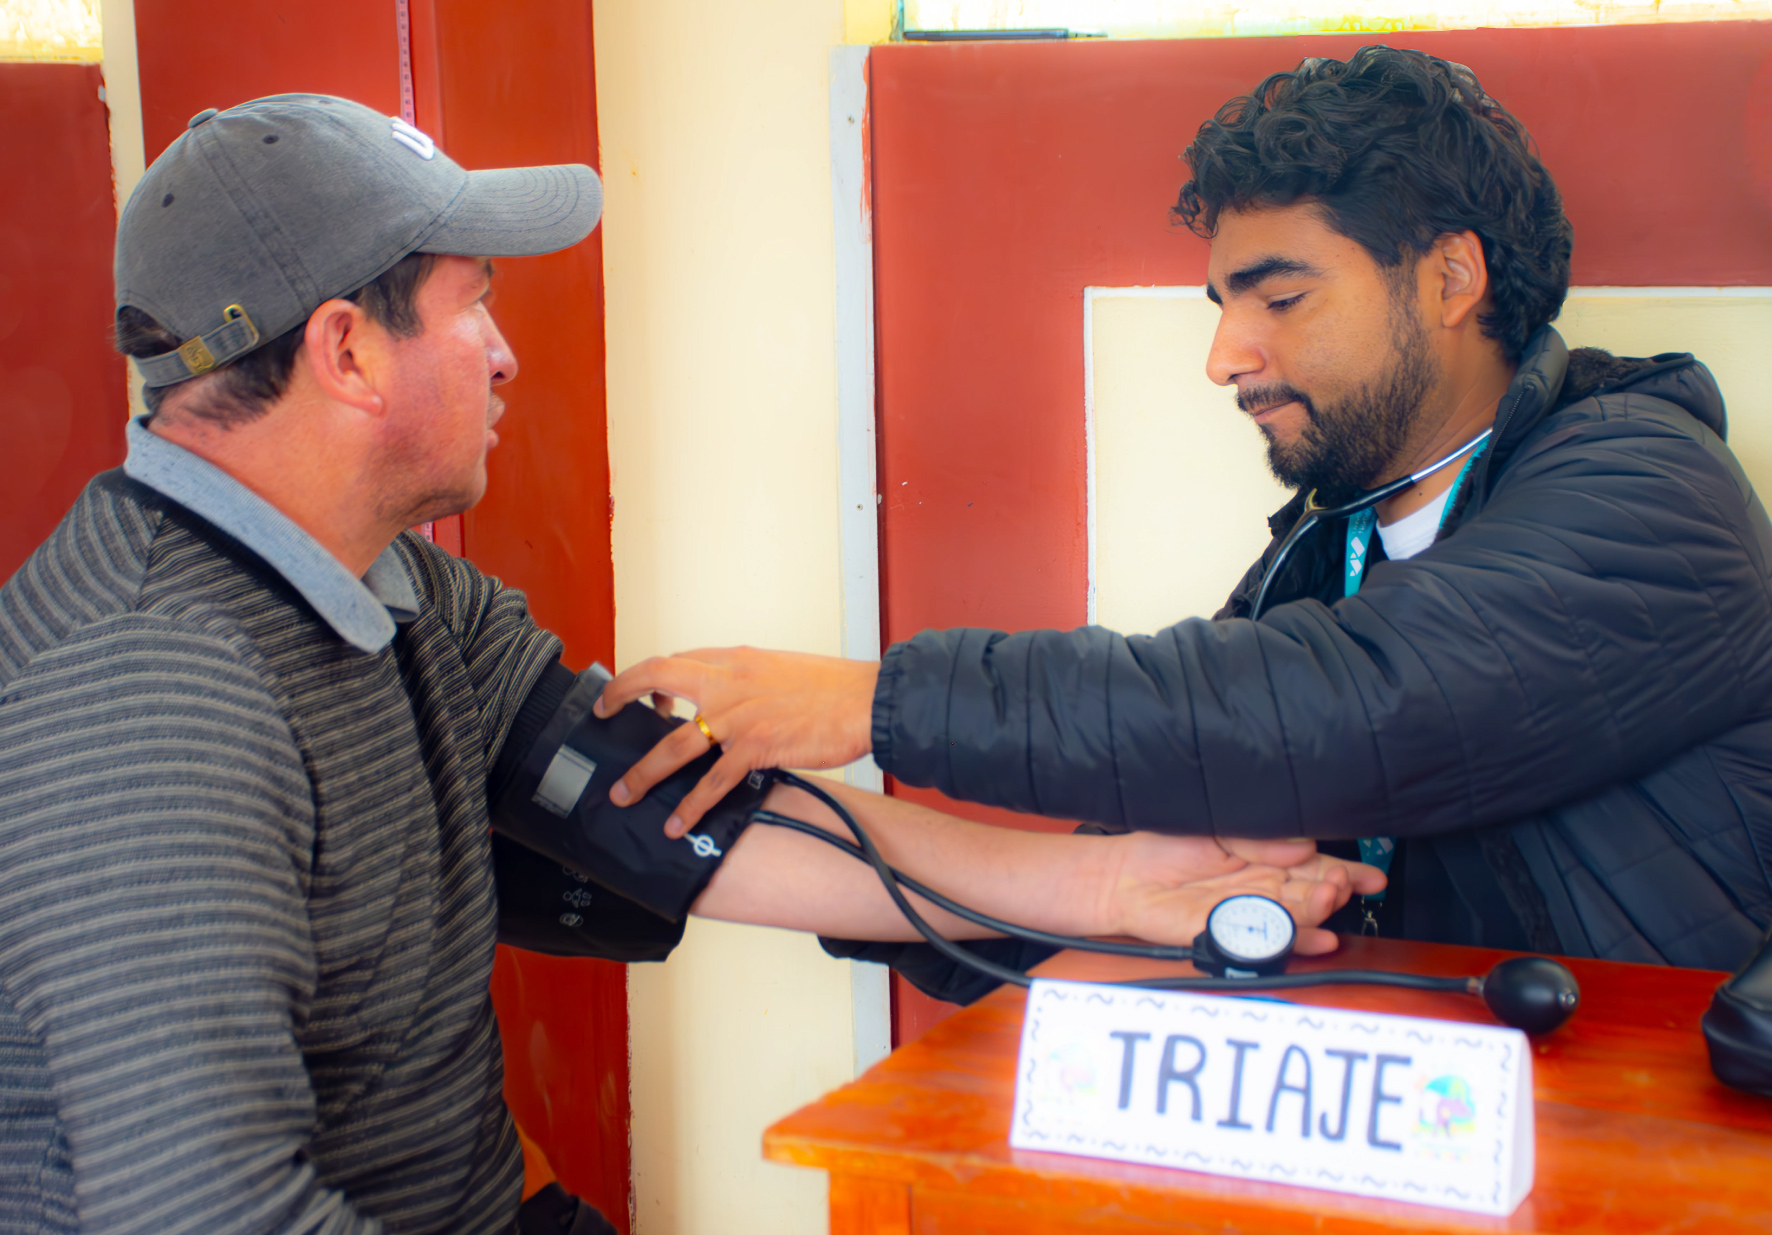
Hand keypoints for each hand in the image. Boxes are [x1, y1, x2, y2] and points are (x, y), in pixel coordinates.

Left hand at [595, 647, 878, 835]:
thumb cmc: (833, 687)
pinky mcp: (755, 748)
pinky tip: (676, 823)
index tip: (631, 691)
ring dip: (643, 773)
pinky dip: (689, 806)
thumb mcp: (779, 668)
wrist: (866, 699)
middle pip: (655, 680)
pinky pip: (711, 783)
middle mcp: (727, 682)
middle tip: (603, 717)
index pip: (674, 660)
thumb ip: (746, 681)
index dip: (645, 677)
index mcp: (733, 660)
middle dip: (620, 696)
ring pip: (672, 745)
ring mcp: (737, 717)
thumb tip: (726, 701)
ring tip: (623, 794)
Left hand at [1103, 833, 1380, 956]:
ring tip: (1331, 897)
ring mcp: (1250, 911)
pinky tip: (1322, 938)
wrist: (1124, 875)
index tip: (1371, 877)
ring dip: (1320, 910)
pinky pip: (1272, 941)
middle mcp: (1263, 887)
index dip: (1347, 871)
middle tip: (1344, 882)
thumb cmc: (1167, 845)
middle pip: (1313, 892)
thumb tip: (1303, 845)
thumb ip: (1260, 836)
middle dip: (1336, 888)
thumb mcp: (1219, 825)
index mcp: (1265, 858)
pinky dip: (1299, 941)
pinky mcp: (1232, 932)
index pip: (1315, 865)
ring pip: (1298, 916)